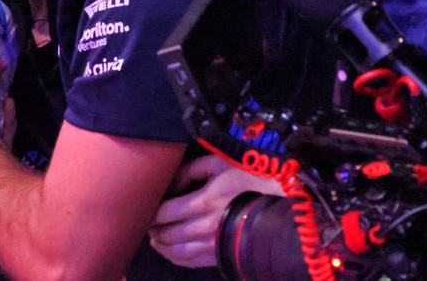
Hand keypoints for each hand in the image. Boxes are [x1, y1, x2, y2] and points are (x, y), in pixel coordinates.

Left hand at [149, 155, 280, 267]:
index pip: (163, 213)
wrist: (280, 203)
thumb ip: (191, 170)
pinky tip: (170, 251)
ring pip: (176, 251)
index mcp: (202, 203)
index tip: (146, 207)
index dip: (150, 212)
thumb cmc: (249, 181)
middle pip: (166, 234)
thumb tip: (172, 182)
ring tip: (155, 238)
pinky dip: (176, 258)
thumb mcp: (219, 164)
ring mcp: (212, 245)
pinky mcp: (220, 255)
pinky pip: (191, 262)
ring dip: (161, 245)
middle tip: (147, 222)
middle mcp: (204, 227)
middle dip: (153, 229)